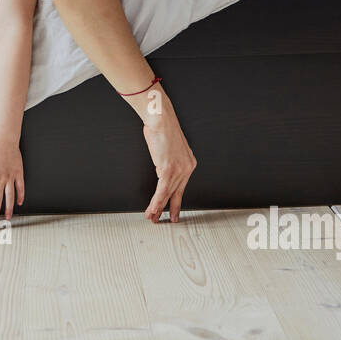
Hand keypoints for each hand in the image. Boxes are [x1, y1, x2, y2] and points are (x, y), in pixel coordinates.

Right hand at [142, 99, 195, 222]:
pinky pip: (162, 191)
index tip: (173, 212)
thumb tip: (161, 167)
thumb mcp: (168, 148)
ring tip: (152, 218)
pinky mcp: (169, 169)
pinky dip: (156, 202)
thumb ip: (168, 160)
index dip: (175, 202)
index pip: (181, 187)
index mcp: (189, 163)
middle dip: (166, 209)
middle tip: (160, 220)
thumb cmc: (162, 128)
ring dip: (158, 208)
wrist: (161, 119)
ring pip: (168, 195)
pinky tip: (152, 210)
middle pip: (175, 193)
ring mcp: (179, 169)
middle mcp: (187, 168)